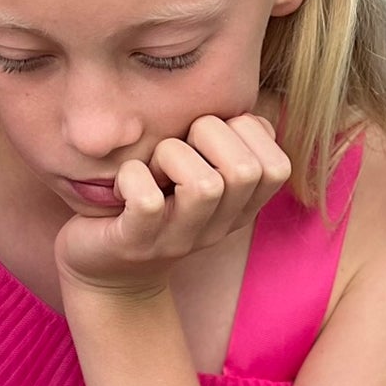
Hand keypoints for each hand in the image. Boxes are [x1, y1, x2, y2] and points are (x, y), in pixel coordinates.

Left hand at [56, 113, 290, 296]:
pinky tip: (124, 182)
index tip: (209, 138)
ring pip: (204, 186)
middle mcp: (217, 228)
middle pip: (246, 171)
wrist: (107, 275)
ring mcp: (178, 240)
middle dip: (209, 135)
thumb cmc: (153, 208)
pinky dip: (132, 176)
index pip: (279, 167)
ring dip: (171, 155)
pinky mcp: (136, 244)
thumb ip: (224, 147)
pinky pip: (148, 201)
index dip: (247, 133)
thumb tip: (242, 110)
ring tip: (152, 167)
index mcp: (239, 209)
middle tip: (176, 146)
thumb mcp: (198, 176)